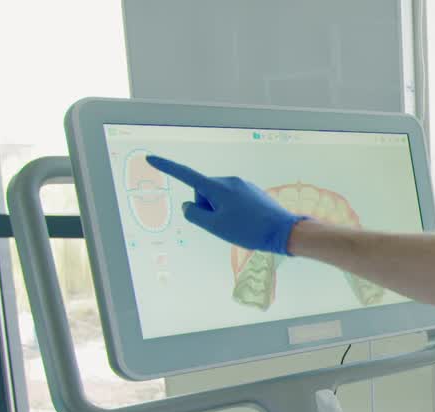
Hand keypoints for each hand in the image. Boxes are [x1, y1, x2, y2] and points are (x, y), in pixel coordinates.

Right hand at [145, 155, 306, 255]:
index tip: (151, 159)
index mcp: (218, 187)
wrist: (283, 231)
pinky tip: (246, 222)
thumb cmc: (248, 230)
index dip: (167, 168)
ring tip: (238, 224)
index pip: (186, 175)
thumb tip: (189, 204)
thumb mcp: (215, 227)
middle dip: (206, 207)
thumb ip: (195, 214)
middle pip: (204, 192)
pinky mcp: (251, 191)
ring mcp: (242, 185)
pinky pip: (232, 200)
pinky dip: (232, 211)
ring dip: (220, 210)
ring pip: (218, 197)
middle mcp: (229, 181)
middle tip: (223, 224)